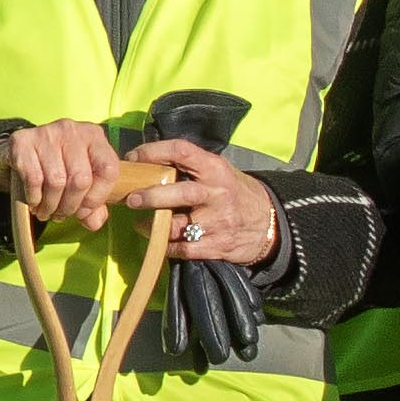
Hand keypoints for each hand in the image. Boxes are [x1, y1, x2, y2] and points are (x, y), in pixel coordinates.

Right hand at [0, 119, 127, 233]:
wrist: (21, 150)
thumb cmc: (58, 166)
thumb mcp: (82, 181)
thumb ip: (93, 204)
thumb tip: (93, 222)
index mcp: (94, 136)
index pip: (108, 169)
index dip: (97, 198)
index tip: (84, 211)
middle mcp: (72, 129)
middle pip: (81, 179)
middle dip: (70, 206)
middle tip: (61, 215)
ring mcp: (46, 132)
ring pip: (56, 181)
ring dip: (51, 205)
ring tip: (47, 211)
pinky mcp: (22, 141)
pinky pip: (34, 179)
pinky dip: (35, 198)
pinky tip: (35, 202)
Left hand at [122, 140, 276, 268]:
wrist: (268, 223)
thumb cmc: (234, 193)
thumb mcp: (219, 172)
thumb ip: (190, 168)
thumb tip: (147, 163)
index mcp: (215, 169)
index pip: (182, 151)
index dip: (153, 152)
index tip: (133, 158)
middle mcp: (216, 193)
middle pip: (179, 193)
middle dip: (151, 196)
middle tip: (131, 199)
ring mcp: (217, 222)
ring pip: (178, 226)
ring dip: (153, 227)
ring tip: (140, 224)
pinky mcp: (217, 246)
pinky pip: (184, 250)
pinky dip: (167, 247)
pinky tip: (160, 242)